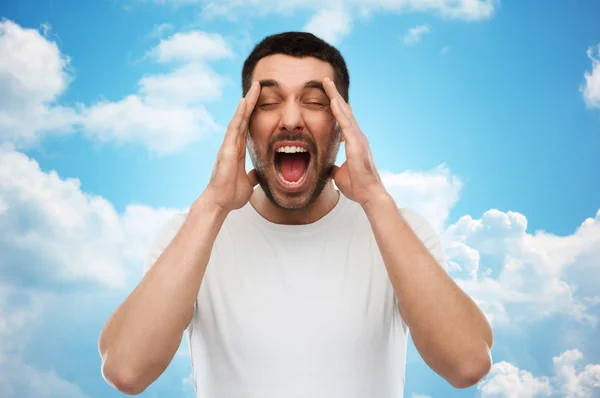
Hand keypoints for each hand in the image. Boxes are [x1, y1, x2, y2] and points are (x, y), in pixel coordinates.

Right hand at [202, 81, 260, 212]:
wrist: (220, 204)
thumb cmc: (231, 195)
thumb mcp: (249, 183)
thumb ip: (254, 175)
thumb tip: (260, 173)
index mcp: (238, 150)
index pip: (248, 126)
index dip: (253, 112)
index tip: (261, 98)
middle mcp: (232, 145)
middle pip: (243, 118)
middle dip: (250, 101)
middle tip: (258, 84)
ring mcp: (228, 146)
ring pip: (238, 119)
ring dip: (246, 103)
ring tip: (253, 87)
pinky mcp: (226, 150)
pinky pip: (233, 129)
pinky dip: (239, 115)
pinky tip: (243, 103)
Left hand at [322, 77, 388, 208]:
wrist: (369, 195)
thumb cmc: (357, 187)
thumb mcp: (340, 175)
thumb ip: (335, 168)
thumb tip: (329, 168)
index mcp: (354, 143)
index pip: (343, 121)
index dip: (336, 108)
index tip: (329, 96)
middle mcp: (358, 137)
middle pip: (344, 111)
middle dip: (334, 95)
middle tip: (326, 80)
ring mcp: (358, 138)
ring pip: (345, 112)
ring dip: (335, 96)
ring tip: (326, 82)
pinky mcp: (356, 143)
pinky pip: (346, 123)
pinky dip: (339, 111)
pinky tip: (332, 100)